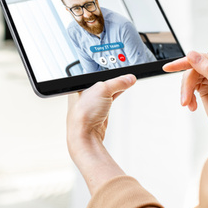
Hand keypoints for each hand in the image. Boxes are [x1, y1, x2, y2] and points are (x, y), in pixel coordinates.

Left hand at [66, 75, 135, 193]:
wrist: (85, 136)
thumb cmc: (83, 115)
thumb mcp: (102, 90)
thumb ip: (117, 82)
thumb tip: (128, 78)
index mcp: (78, 86)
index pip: (95, 74)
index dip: (107, 71)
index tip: (120, 71)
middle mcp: (83, 94)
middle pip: (102, 82)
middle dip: (114, 80)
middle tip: (125, 77)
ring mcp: (91, 104)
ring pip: (107, 91)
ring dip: (116, 88)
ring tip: (126, 83)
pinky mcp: (99, 113)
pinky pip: (109, 100)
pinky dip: (116, 95)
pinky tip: (122, 91)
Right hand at [163, 51, 207, 125]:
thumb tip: (192, 55)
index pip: (201, 58)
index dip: (183, 62)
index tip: (168, 67)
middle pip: (193, 70)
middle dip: (187, 86)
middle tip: (185, 100)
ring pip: (190, 79)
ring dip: (186, 93)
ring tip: (189, 105)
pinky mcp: (206, 88)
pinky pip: (191, 87)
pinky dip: (188, 97)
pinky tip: (192, 105)